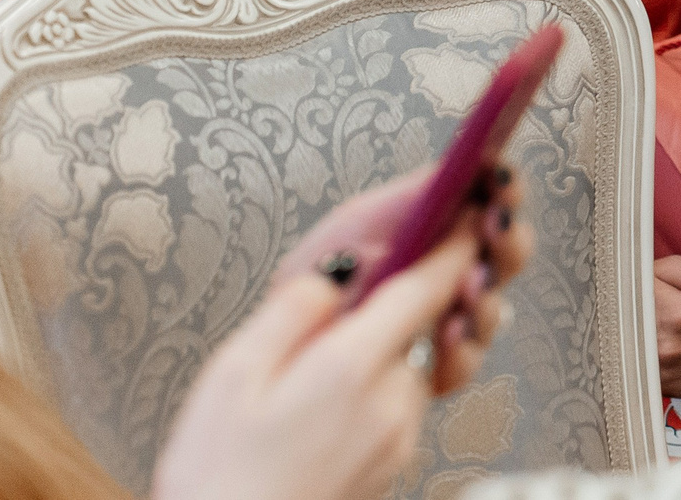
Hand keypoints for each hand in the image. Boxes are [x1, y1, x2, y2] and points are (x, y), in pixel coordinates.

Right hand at [152, 226, 490, 499]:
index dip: (448, 244)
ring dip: (401, 335)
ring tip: (348, 333)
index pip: (424, 287)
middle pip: (427, 321)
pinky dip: (389, 374)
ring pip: (417, 358)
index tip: (464, 207)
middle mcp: (393, 401)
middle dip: (420, 289)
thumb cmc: (216, 475)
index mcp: (352, 368)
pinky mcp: (395, 461)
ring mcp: (400, 435)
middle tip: (400, 258)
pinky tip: (345, 382)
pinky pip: (406, 395)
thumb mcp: (234, 374)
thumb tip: (352, 265)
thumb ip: (299, 308)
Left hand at [272, 164, 534, 394]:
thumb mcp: (351, 228)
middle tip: (494, 231)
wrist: (275, 350)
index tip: (501, 178)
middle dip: (509, 240)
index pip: (487, 202)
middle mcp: (450, 274)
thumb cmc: (312, 281)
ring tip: (470, 290)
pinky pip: (464, 363)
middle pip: (507, 252)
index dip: (503, 187)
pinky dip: (462, 350)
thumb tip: (460, 170)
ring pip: (493, 308)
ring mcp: (447, 323)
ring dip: (487, 295)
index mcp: (435, 231)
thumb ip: (407, 201)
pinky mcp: (431, 371)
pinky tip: (447, 339)